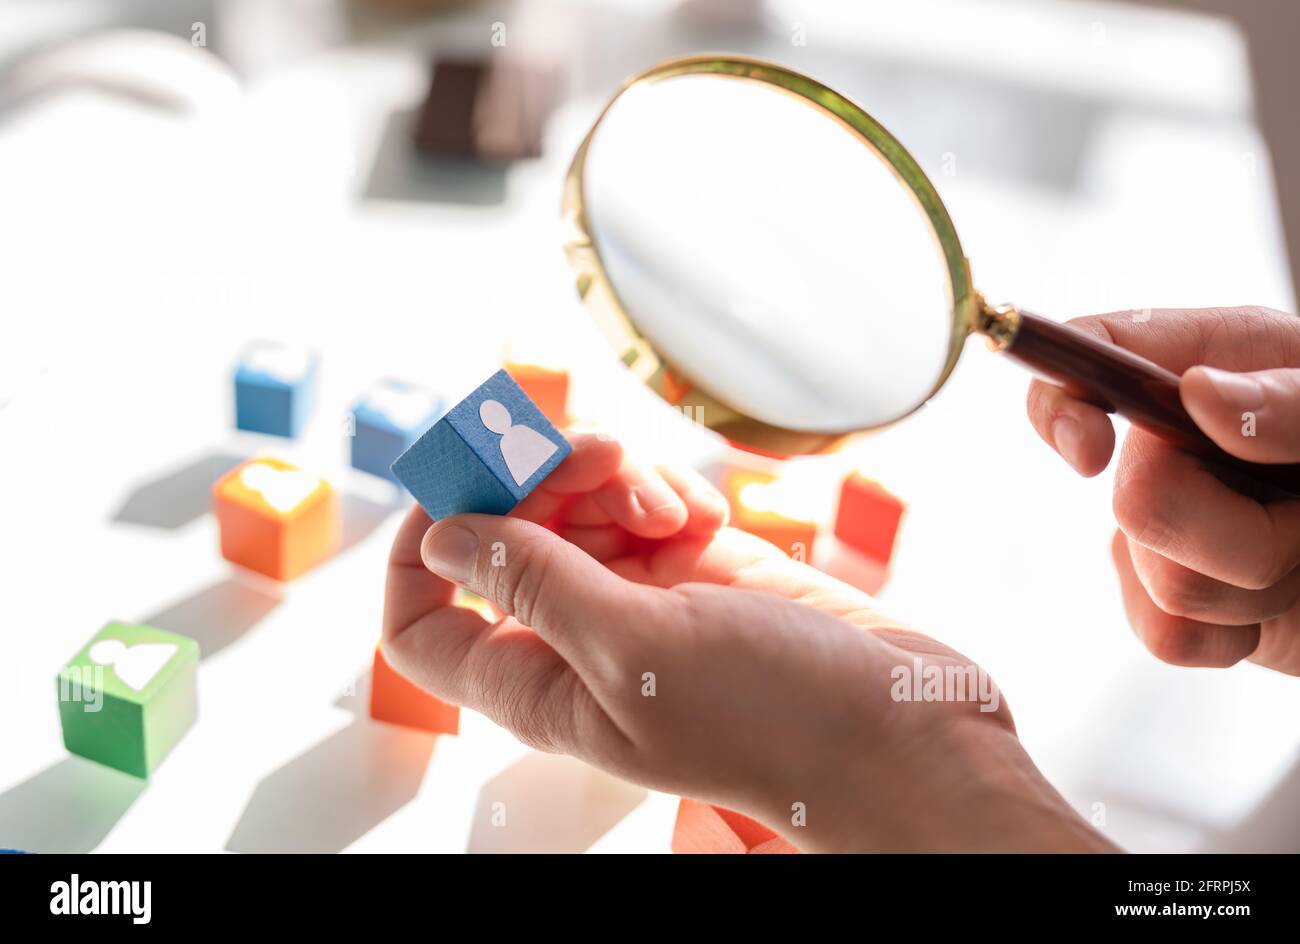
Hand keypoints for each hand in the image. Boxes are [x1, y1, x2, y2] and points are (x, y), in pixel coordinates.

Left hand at [384, 432, 1111, 850]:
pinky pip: (641, 499)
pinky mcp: (693, 565)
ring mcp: (635, 596)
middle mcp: (575, 636)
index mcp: (537, 681)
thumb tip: (443, 535)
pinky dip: (663, 488)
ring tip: (668, 504)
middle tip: (601, 460)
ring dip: (611, 476)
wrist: (899, 726)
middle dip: (539, 480)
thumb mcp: (636, 645)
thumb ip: (534, 583)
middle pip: (502, 531)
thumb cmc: (774, 716)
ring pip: (574, 502)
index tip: (463, 481)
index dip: (422, 546)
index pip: (422, 618)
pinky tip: (705, 517)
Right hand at [1027, 305, 1299, 672]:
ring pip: (1169, 584)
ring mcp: (1166, 524)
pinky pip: (1168, 634)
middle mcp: (1168, 442)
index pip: (1087, 352)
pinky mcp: (1169, 604)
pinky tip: (1273, 602)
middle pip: (1137, 504)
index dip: (1059, 403)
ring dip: (1259, 584)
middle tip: (1298, 510)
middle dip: (1228, 527)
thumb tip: (1201, 392)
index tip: (1091, 451)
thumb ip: (1286, 400)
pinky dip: (1235, 632)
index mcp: (1203, 364)